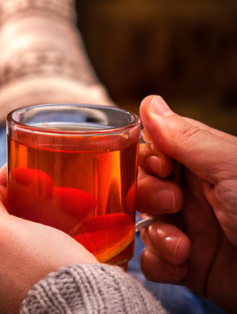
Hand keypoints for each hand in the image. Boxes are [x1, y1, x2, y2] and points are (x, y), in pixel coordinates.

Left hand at [0, 172, 96, 312]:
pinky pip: (44, 254)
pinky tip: (66, 222)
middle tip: (37, 184)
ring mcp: (15, 290)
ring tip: (56, 198)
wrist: (89, 305)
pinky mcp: (45, 289)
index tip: (14, 176)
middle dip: (15, 203)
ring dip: (37, 216)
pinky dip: (54, 235)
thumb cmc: (37, 271)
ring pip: (22, 240)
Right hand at [138, 95, 236, 311]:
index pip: (156, 149)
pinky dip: (159, 263)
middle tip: (172, 203)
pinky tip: (180, 265)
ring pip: (143, 223)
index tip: (160, 166)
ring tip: (182, 246)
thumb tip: (149, 103)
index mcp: (207, 164)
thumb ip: (185, 138)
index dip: (147, 156)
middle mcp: (196, 195)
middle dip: (147, 195)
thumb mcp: (231, 167)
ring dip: (156, 235)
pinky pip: (152, 260)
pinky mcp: (188, 266)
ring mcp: (191, 231)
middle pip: (142, 185)